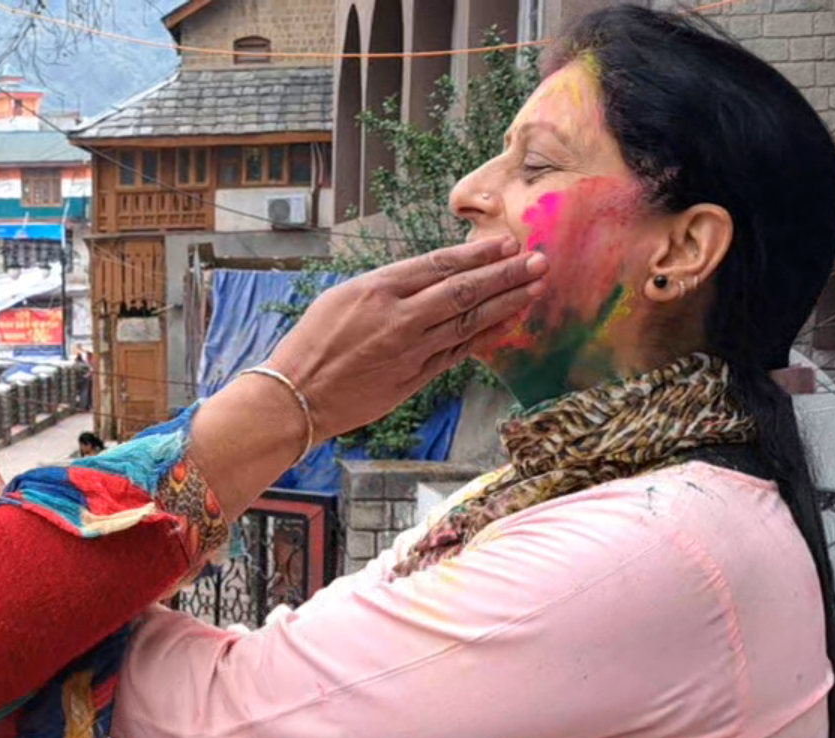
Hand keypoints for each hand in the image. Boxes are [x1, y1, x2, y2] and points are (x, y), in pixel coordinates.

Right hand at [266, 238, 546, 436]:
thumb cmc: (311, 344)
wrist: (295, 396)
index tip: (506, 244)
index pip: (439, 265)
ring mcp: (410, 349)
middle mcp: (399, 317)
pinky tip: (509, 324)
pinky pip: (459, 353)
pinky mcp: (414, 378)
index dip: (477, 254)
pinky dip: (486, 337)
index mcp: (377, 288)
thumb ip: (385, 288)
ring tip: (536, 288)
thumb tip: (425, 278)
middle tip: (538, 260)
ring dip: (507, 303)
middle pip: (464, 290)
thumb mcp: (340, 298)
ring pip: (469, 321)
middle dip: (506, 274)